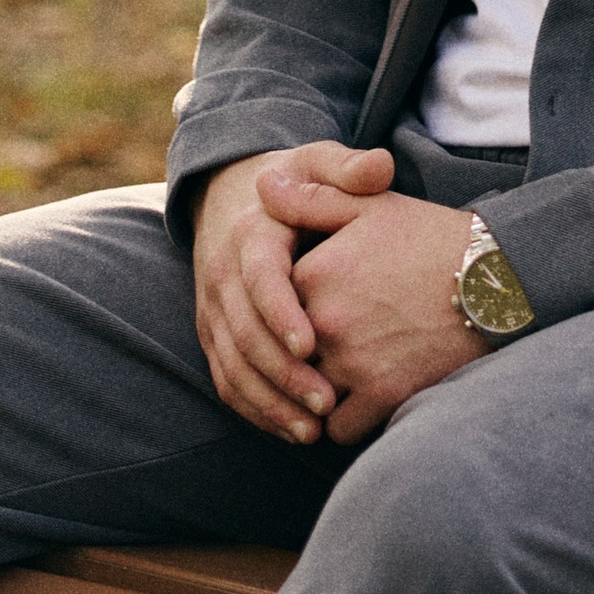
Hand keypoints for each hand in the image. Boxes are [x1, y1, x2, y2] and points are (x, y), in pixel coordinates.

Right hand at [191, 142, 391, 441]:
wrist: (233, 195)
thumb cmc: (294, 182)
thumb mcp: (317, 162)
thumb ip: (347, 168)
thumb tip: (379, 167)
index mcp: (251, 234)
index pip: (259, 279)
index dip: (281, 313)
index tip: (312, 345)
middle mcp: (224, 274)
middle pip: (245, 334)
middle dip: (282, 374)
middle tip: (326, 403)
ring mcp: (215, 309)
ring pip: (232, 366)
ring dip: (269, 402)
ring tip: (313, 430)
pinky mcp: (214, 334)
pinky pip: (227, 379)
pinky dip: (254, 410)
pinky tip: (292, 430)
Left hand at [262, 162, 487, 443]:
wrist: (495, 281)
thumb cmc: (430, 239)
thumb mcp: (369, 207)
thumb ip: (309, 199)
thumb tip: (260, 183)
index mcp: (317, 273)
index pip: (270, 304)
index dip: (288, 305)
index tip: (310, 301)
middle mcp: (327, 320)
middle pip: (285, 352)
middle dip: (298, 351)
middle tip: (327, 341)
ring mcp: (354, 362)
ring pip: (306, 393)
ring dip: (316, 390)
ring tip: (342, 371)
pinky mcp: (384, 396)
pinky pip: (338, 428)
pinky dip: (344, 419)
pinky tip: (360, 398)